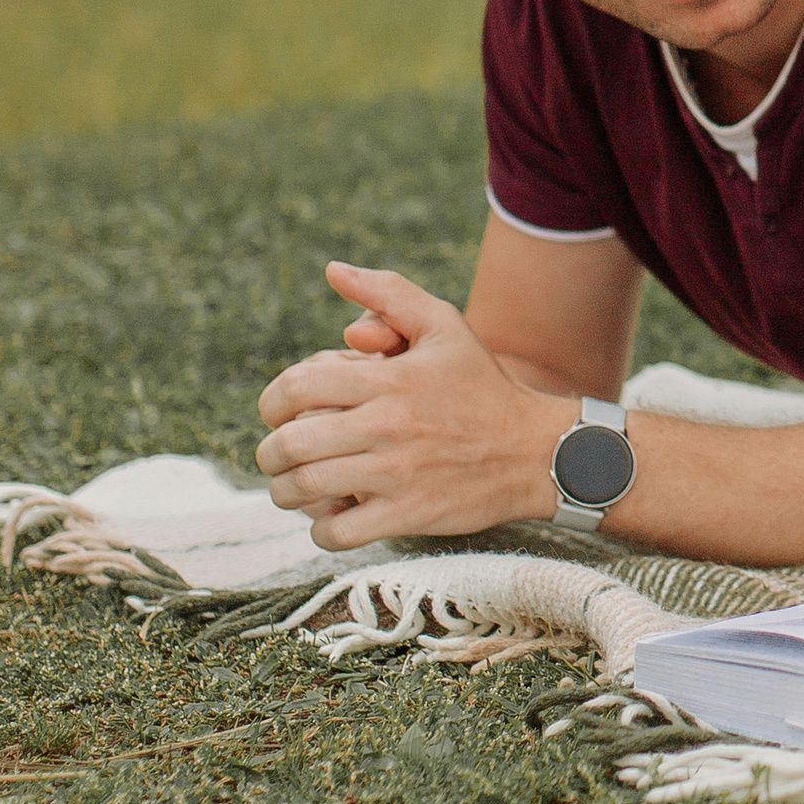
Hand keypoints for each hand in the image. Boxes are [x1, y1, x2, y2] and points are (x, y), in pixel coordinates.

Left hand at [254, 261, 571, 547]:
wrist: (532, 449)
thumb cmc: (480, 384)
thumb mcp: (443, 325)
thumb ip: (388, 293)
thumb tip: (333, 270)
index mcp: (389, 378)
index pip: (297, 386)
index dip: (272, 401)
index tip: (277, 412)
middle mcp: (386, 425)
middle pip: (289, 444)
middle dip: (270, 453)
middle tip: (278, 454)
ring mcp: (395, 474)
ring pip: (304, 490)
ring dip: (286, 491)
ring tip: (296, 485)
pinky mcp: (405, 515)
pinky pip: (336, 533)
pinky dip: (321, 530)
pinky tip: (332, 515)